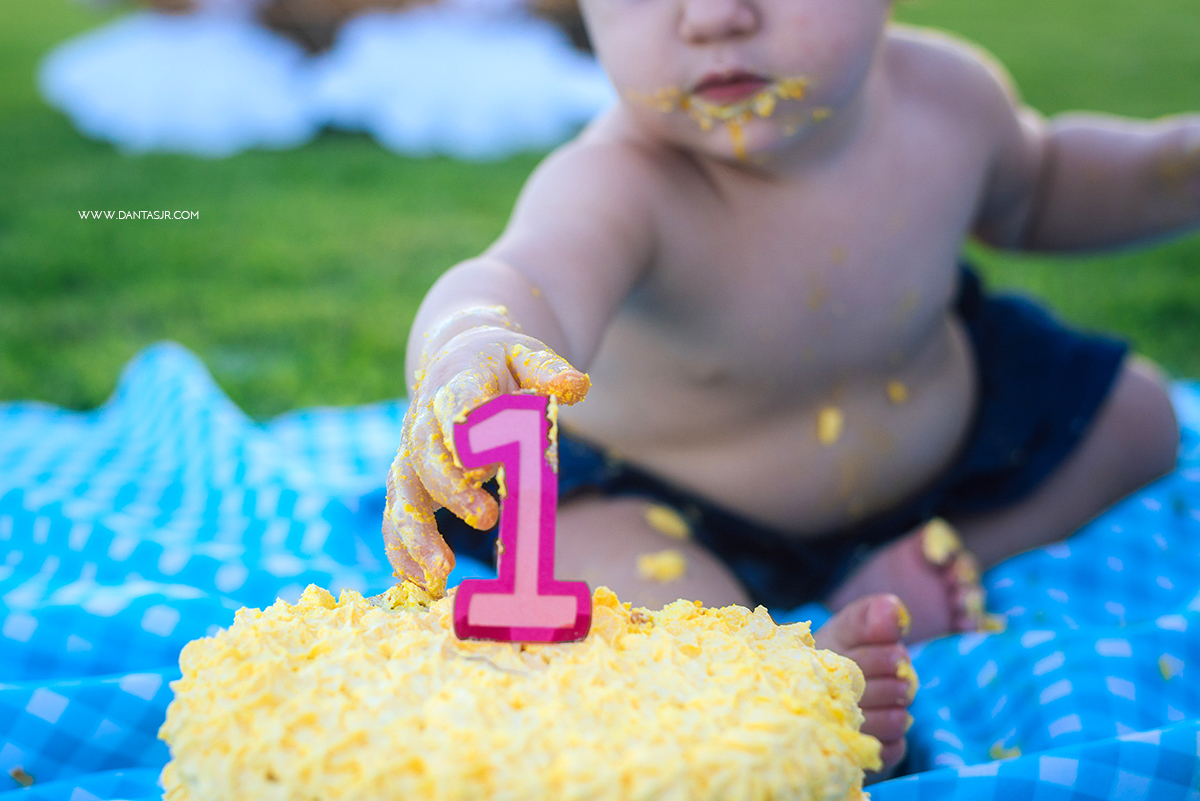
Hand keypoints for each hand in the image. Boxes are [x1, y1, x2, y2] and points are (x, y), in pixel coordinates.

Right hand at [383, 312, 589, 596]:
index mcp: (457, 383)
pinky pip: (397, 514)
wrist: (457, 353)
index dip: (462, 436)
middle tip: (486, 517)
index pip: (454, 407)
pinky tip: (420, 581)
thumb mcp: (528, 355)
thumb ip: (549, 371)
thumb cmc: (501, 360)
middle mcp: (424, 418)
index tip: (481, 464)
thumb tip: (574, 386)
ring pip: (402, 492)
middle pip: (425, 456)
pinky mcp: (410, 476)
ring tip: (440, 572)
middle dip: (451, 491)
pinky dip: (403, 548)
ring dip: (416, 533)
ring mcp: (413, 451)